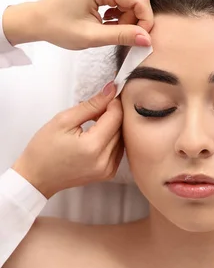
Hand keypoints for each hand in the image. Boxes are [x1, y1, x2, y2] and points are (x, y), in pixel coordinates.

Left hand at [2, 0, 153, 49]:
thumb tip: (147, 39)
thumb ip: (122, 36)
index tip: (138, 37)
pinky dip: (126, 6)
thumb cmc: (59, 27)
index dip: (145, 19)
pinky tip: (111, 17)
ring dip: (133, 10)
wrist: (39, 19)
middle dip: (139, 13)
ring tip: (114, 23)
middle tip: (122, 28)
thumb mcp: (92, 37)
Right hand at [11, 82, 123, 198]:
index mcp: (93, 146)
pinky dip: (111, 139)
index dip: (113, 103)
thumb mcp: (63, 120)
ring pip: (122, 138)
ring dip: (112, 127)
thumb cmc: (44, 149)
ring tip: (93, 123)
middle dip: (112, 114)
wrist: (37, 177)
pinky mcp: (109, 173)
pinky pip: (118, 149)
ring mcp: (108, 169)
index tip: (107, 96)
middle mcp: (105, 160)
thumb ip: (91, 105)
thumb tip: (111, 90)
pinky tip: (96, 136)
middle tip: (95, 109)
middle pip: (121, 127)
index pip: (116, 117)